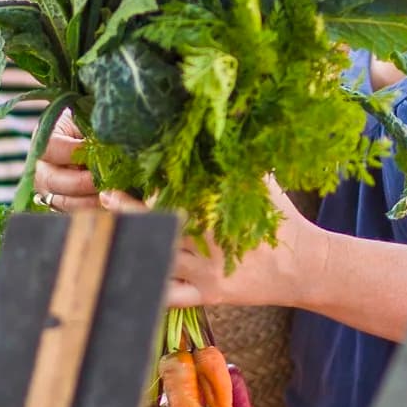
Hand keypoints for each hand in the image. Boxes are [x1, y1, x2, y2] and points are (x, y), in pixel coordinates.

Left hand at [35, 115, 307, 310]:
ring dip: (130, 245)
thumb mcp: (261, 179)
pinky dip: (145, 286)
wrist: (306, 267)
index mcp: (220, 210)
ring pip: (157, 259)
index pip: (176, 194)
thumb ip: (234, 154)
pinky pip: (168, 297)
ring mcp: (206, 272)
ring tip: (99, 232)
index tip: (122, 171)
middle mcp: (209, 242)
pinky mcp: (208, 296)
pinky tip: (122, 274)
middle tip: (103, 195)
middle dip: (128, 211)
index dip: (146, 186)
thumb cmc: (281, 217)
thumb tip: (223, 109)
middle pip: (158, 225)